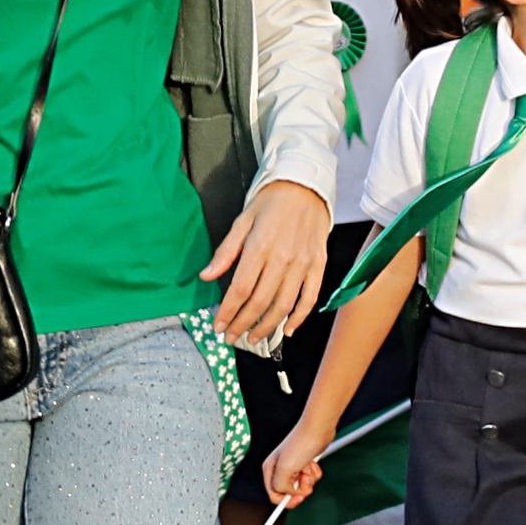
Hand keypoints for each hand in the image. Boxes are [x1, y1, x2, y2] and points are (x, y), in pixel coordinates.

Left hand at [203, 175, 332, 347]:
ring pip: (283, 305)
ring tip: (253, 337)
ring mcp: (303, 264)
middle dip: (242, 325)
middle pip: (260, 302)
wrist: (306, 187)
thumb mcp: (242, 221)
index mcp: (259, 246)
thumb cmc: (272, 202)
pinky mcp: (318, 266)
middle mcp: (282, 258)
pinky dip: (299, 318)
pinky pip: (309, 298)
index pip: (240, 289)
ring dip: (267, 326)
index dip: (228, 312)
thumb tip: (207, 276)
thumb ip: (225, 252)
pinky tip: (287, 329)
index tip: (218, 325)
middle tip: (231, 337)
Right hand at [262, 424, 327, 507]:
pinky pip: (310, 478)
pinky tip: (313, 462)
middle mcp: (279, 469)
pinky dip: (314, 474)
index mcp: (270, 469)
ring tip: (308, 467)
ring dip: (309, 480)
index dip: (287, 500)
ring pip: (301, 486)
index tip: (299, 497)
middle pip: (289, 492)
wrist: (318, 429)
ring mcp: (293, 466)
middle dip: (300, 488)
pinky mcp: (305, 464)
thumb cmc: (301, 444)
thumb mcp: (285, 469)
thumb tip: (287, 494)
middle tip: (305, 479)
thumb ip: (280, 486)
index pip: (274, 495)